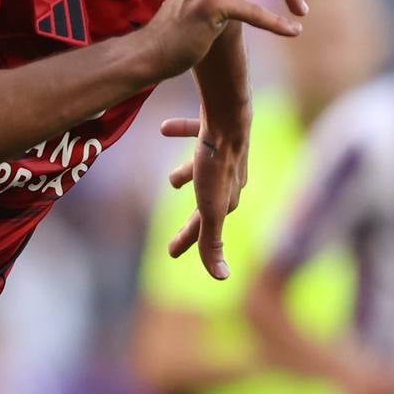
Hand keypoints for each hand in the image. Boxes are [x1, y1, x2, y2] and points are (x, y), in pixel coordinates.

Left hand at [159, 115, 248, 280]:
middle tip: (178, 231)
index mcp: (227, 200)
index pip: (206, 229)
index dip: (187, 241)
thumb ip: (213, 242)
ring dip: (188, 176)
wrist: (228, 115)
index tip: (170, 253)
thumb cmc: (217, 162)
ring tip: (172, 180)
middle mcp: (229, 178)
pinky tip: (164, 128)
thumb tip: (223, 278)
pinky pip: (198, 133)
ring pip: (204, 170)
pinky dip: (183, 133)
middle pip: (207, 202)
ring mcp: (224, 153)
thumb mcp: (210, 208)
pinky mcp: (217, 129)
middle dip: (193, 216)